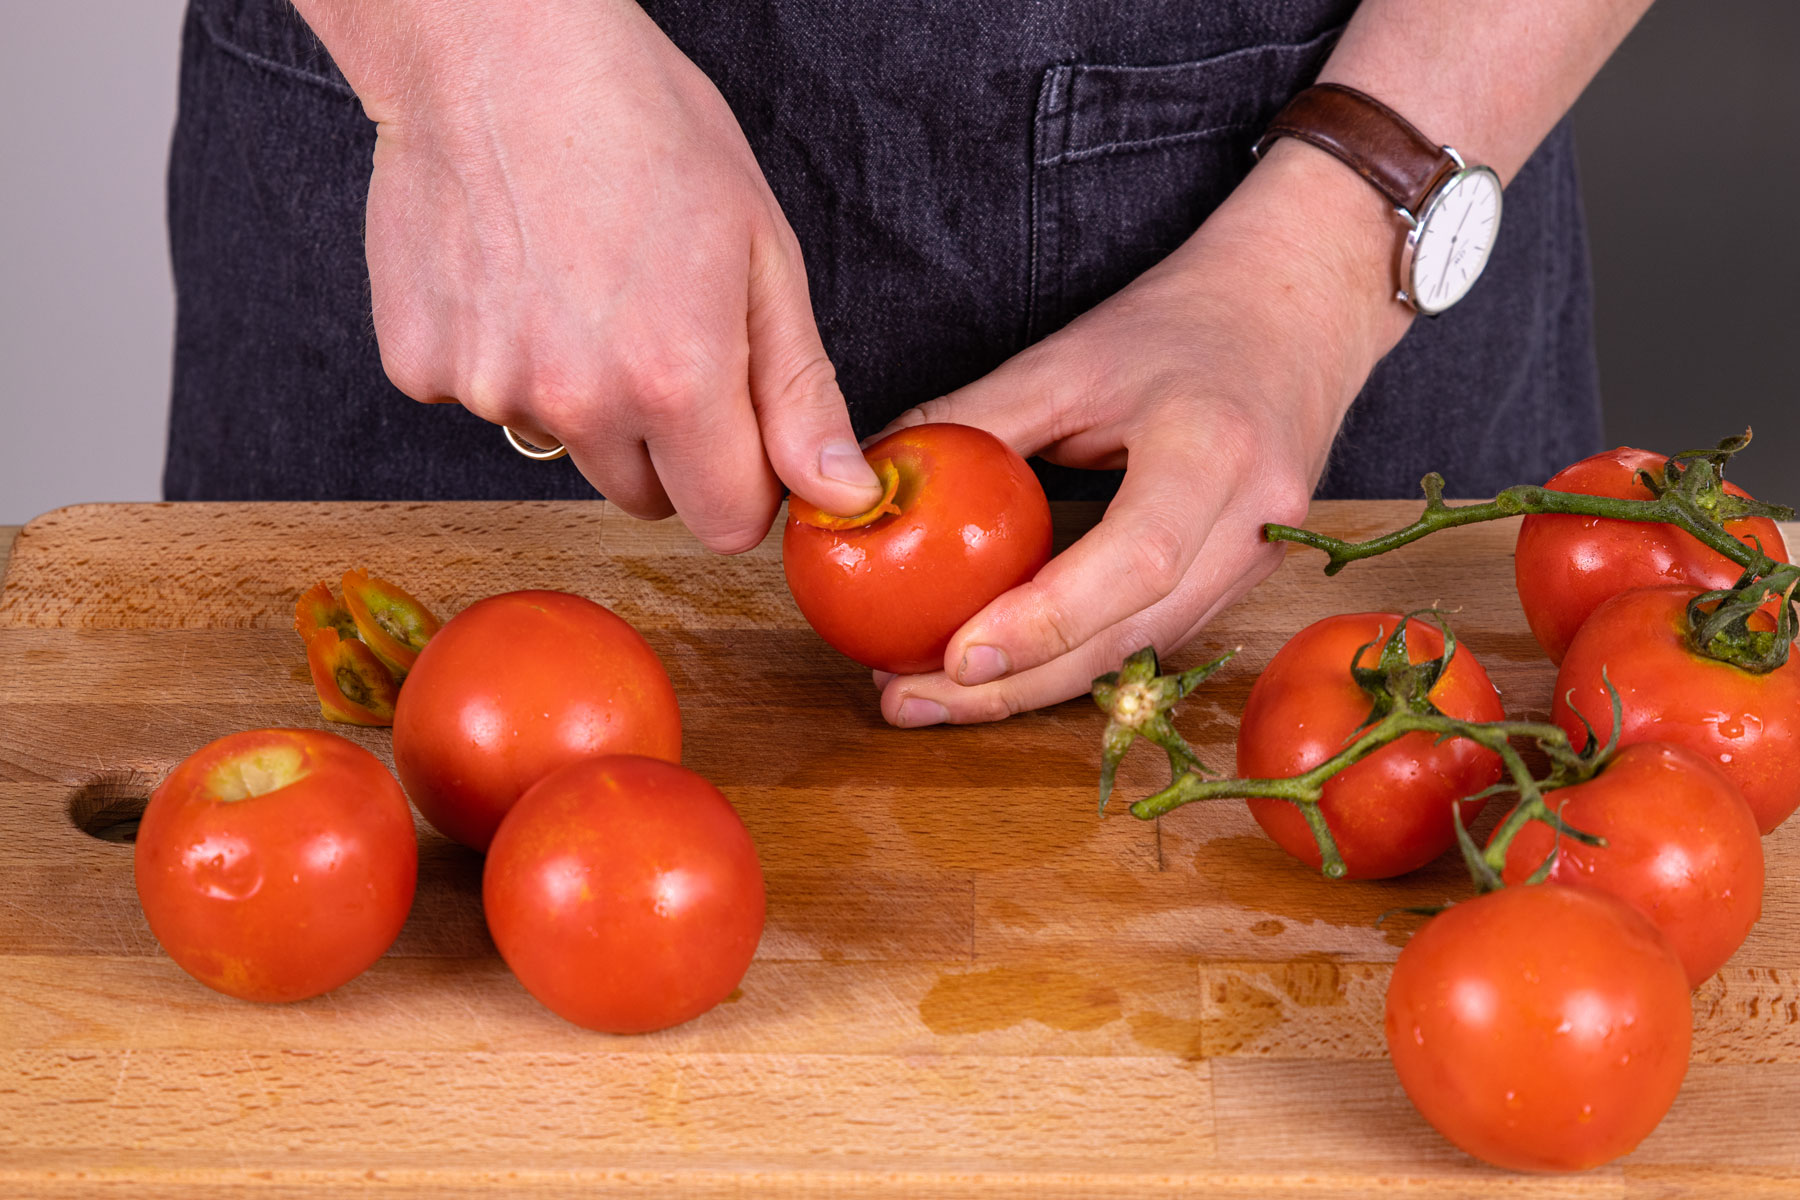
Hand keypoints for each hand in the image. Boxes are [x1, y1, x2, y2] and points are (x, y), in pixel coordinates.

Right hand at [295, 0, 881, 549]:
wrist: (494, 45)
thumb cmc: (641, 123)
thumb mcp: (761, 251)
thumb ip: (800, 392)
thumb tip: (841, 495)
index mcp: (678, 381)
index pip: (728, 523)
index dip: (743, 479)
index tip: (737, 423)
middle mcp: (580, 402)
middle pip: (644, 498)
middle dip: (664, 442)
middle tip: (654, 326)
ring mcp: (489, 388)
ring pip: (562, 447)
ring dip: (579, 396)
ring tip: (578, 282)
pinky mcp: (419, 365)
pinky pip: (479, 401)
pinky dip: (500, 356)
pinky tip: (512, 274)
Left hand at [871, 141, 1415, 725]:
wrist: (1299, 309)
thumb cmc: (1180, 323)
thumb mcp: (1069, 356)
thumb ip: (975, 419)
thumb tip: (866, 481)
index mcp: (1215, 449)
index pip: (1135, 561)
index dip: (1044, 622)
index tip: (954, 658)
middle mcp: (1254, 520)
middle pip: (1133, 636)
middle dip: (1016, 687)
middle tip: (909, 701)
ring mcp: (1262, 560)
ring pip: (1142, 655)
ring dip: (1037, 689)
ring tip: (934, 697)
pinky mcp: (1246, 580)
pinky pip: (1153, 639)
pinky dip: (1076, 662)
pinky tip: (1004, 671)